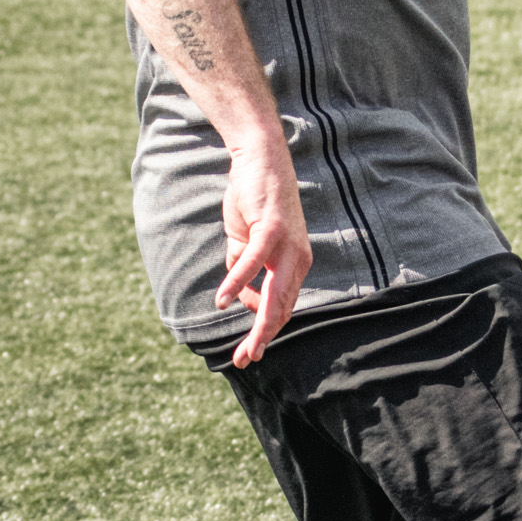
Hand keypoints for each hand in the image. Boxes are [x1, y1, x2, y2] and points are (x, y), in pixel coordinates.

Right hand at [214, 132, 312, 363]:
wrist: (260, 160)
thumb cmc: (253, 201)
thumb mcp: (245, 242)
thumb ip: (244, 269)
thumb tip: (241, 298)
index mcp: (293, 264)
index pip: (282, 306)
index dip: (266, 330)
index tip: (249, 352)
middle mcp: (297, 258)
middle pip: (282, 307)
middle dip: (263, 337)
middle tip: (246, 360)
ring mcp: (287, 244)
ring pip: (275, 292)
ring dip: (259, 322)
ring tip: (246, 346)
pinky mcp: (272, 228)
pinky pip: (253, 262)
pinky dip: (238, 282)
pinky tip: (224, 300)